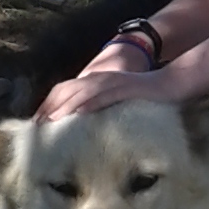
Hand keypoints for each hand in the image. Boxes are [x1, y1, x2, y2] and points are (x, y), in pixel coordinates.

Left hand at [36, 66, 165, 122]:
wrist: (173, 84)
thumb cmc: (145, 98)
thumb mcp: (117, 105)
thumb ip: (100, 112)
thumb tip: (81, 130)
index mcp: (95, 83)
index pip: (65, 92)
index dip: (48, 106)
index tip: (36, 125)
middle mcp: (100, 78)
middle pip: (67, 89)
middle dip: (49, 106)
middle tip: (35, 126)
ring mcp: (112, 81)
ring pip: (81, 90)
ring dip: (64, 105)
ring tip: (50, 120)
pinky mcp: (125, 86)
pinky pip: (104, 93)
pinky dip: (89, 102)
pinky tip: (79, 112)